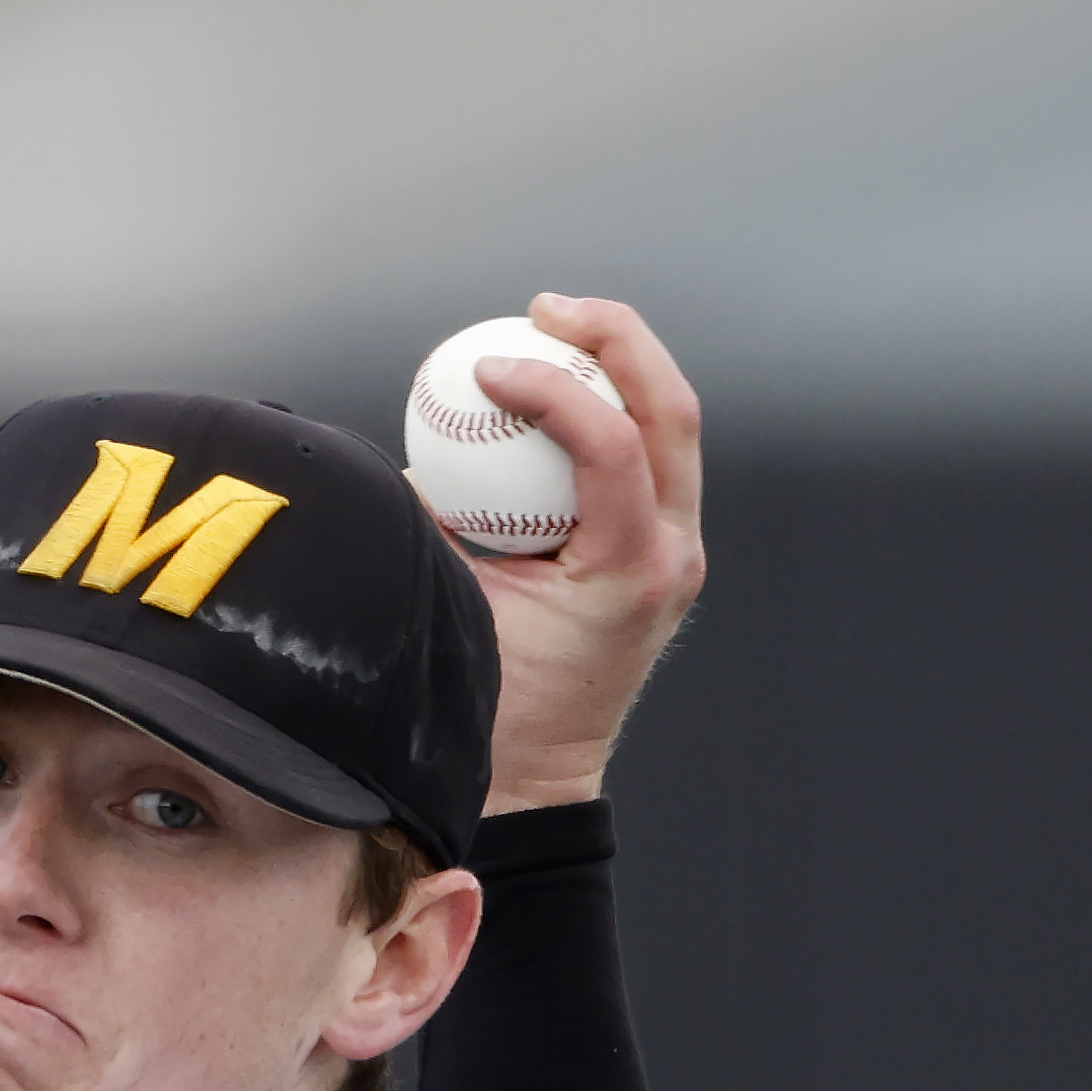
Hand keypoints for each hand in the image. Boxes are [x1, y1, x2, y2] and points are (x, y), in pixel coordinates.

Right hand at [457, 292, 707, 817]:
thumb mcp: (451, 610)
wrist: (537, 781)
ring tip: (550, 331)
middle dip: (615, 336)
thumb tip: (414, 445)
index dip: (550, 385)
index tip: (484, 371)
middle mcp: (671, 555)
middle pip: (671, 408)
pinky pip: (644, 457)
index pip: (611, 443)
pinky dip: (603, 411)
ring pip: (671, 425)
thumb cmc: (490, 710)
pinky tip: (549, 394)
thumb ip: (437, 525)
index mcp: (631, 572)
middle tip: (543, 310)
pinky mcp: (662, 551)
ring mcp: (677, 552)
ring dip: (617, 366)